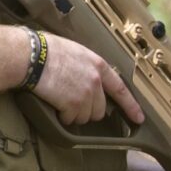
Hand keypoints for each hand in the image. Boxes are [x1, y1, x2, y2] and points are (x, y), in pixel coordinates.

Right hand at [25, 29, 142, 127]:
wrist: (32, 56)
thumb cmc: (47, 50)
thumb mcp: (76, 52)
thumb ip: (87, 67)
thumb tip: (87, 78)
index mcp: (99, 66)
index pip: (120, 89)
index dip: (131, 106)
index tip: (138, 118)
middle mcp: (95, 81)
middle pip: (100, 109)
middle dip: (88, 110)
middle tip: (71, 101)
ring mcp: (85, 94)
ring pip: (85, 117)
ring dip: (74, 114)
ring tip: (60, 99)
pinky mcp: (72, 105)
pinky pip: (70, 120)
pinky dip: (62, 116)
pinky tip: (54, 104)